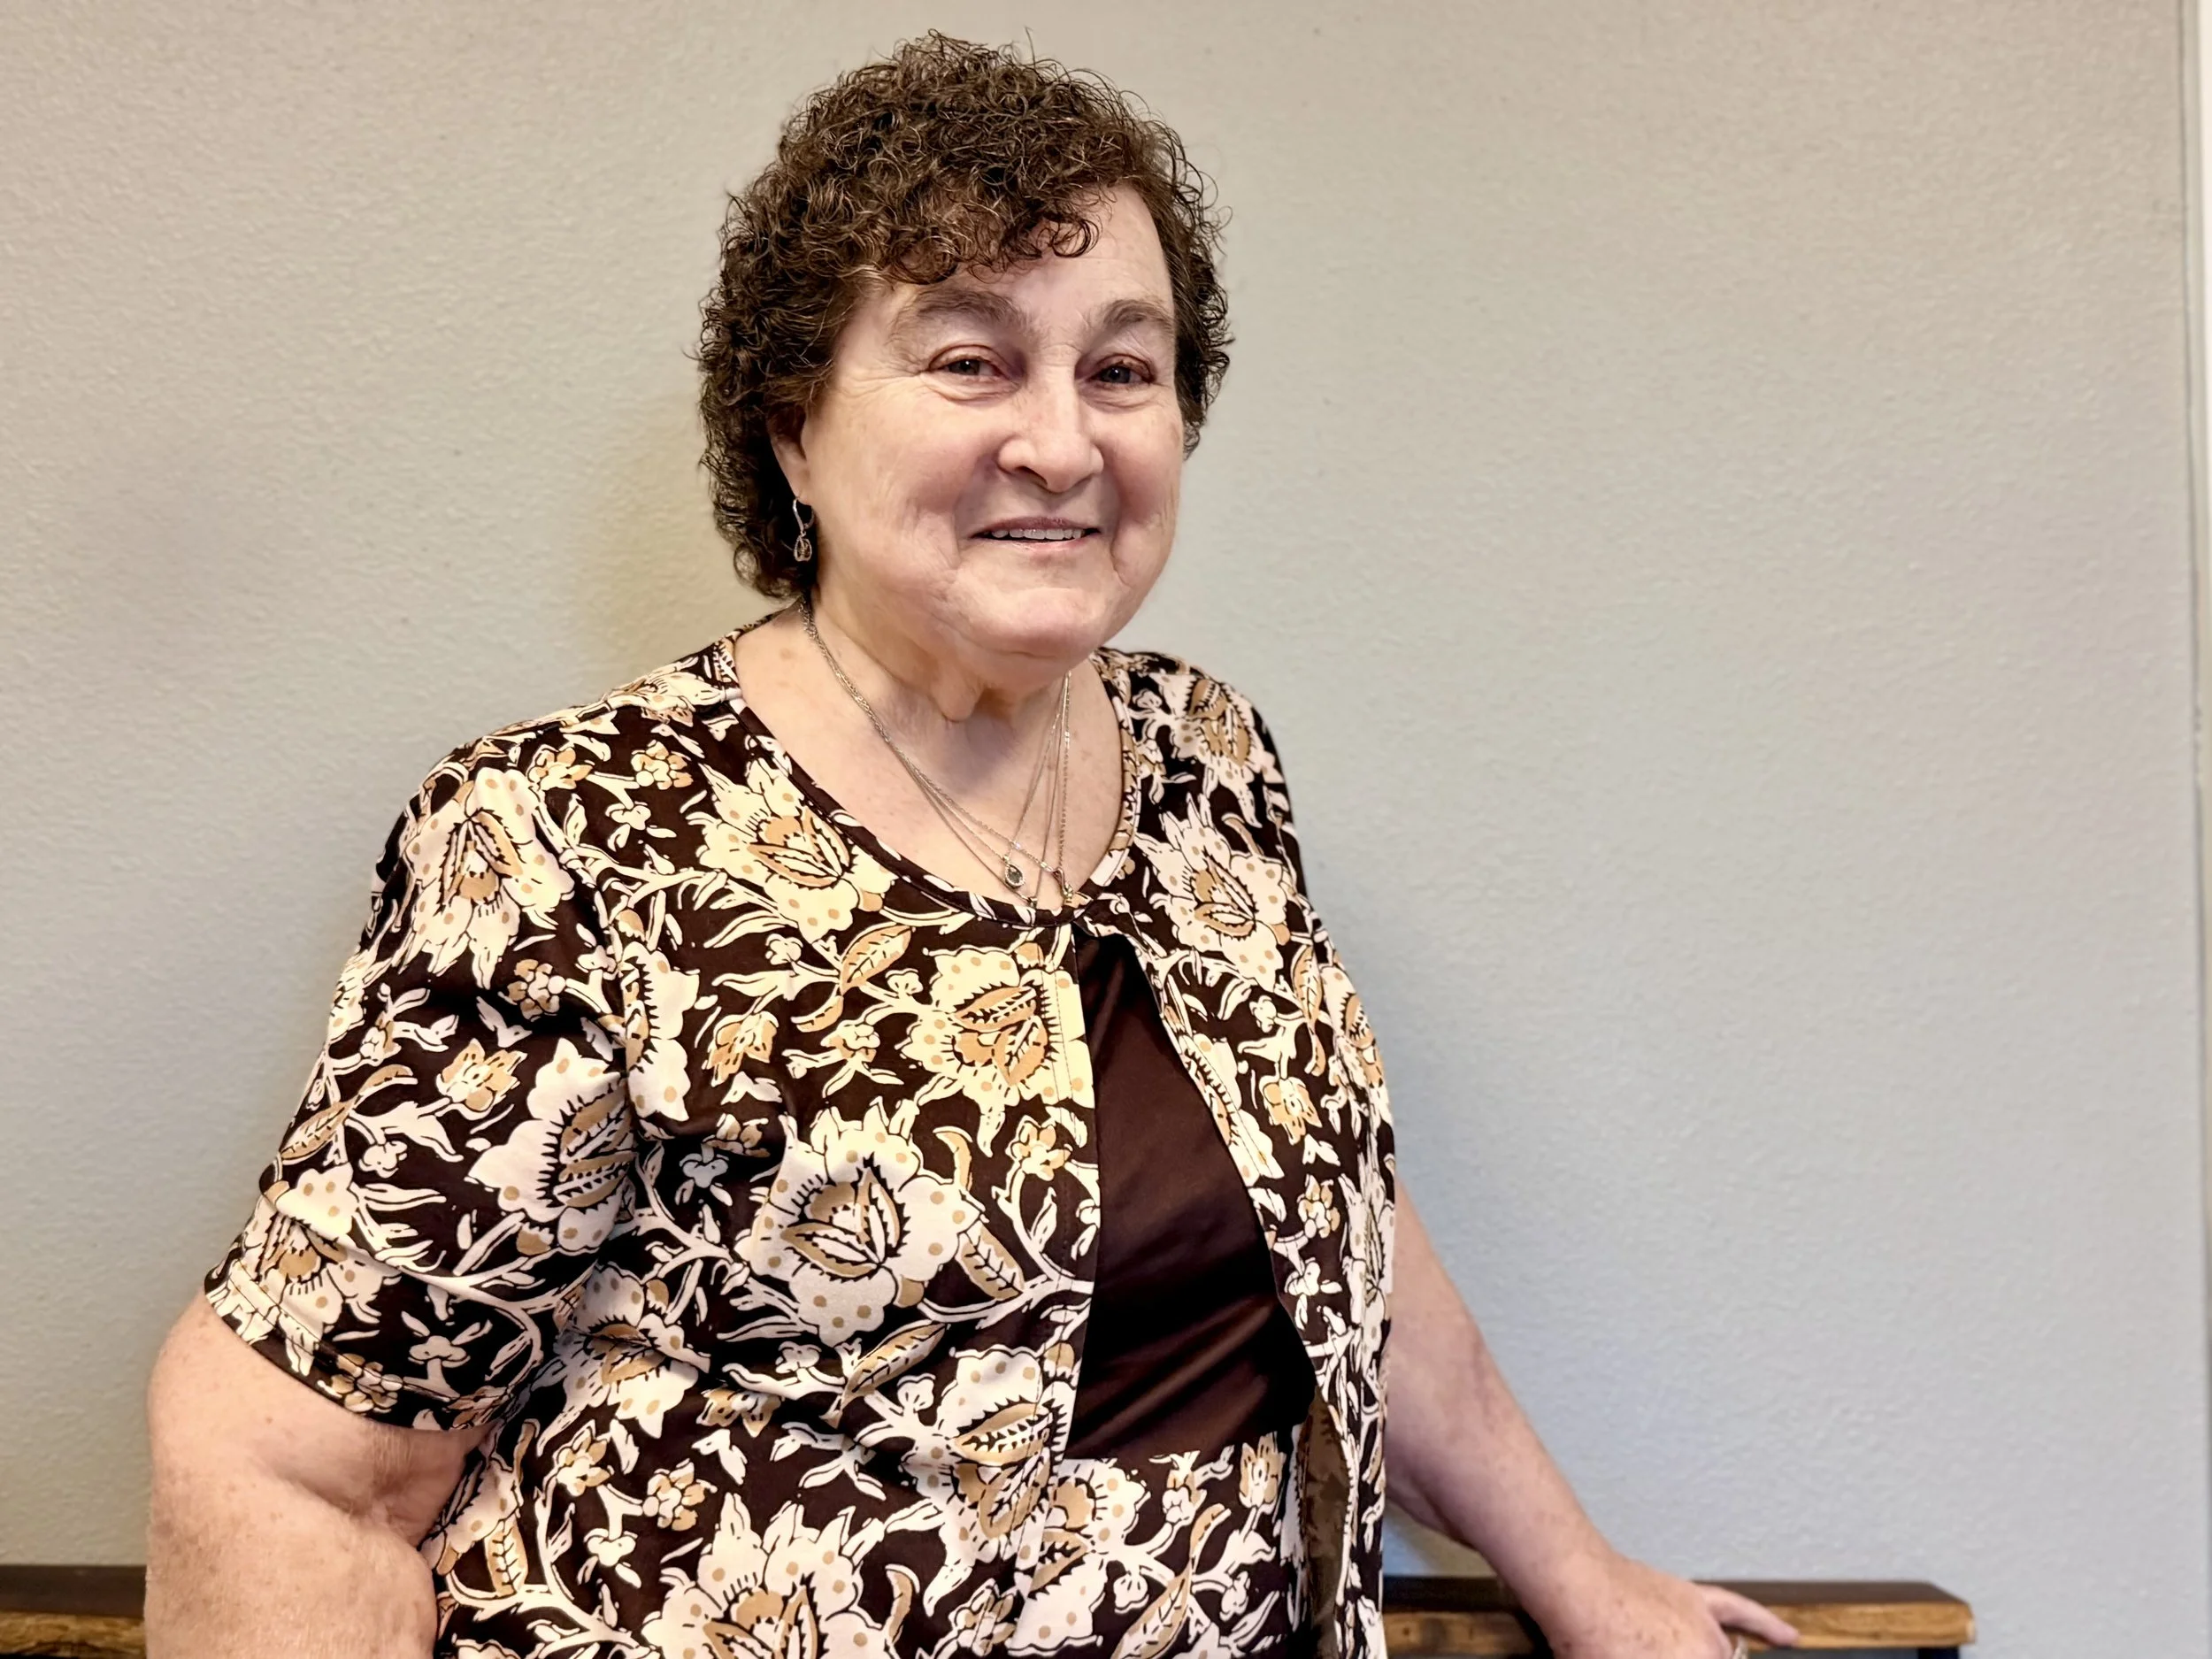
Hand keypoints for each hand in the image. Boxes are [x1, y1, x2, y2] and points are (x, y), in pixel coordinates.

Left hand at [1537, 1549, 1800, 1657]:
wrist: (1576, 1587)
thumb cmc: (1588, 1641)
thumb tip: (1658, 1658)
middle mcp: (1707, 1652)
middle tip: (1661, 1655)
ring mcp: (1704, 1627)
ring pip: (1728, 1655)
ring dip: (1717, 1657)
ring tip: (1704, 1650)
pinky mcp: (1694, 1600)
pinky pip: (1740, 1612)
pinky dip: (1766, 1625)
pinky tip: (1789, 1638)